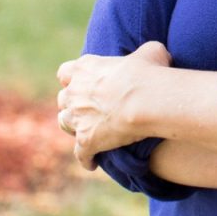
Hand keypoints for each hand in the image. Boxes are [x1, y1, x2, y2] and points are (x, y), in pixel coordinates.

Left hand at [56, 40, 171, 169]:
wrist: (146, 101)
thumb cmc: (149, 73)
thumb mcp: (152, 52)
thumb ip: (145, 53)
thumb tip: (153, 54)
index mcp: (85, 68)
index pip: (66, 71)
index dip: (73, 77)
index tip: (82, 81)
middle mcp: (75, 92)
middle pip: (63, 98)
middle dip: (72, 102)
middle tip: (87, 106)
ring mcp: (77, 117)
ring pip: (64, 122)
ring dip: (73, 125)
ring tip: (84, 130)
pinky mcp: (85, 141)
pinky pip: (80, 154)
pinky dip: (86, 158)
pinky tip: (93, 163)